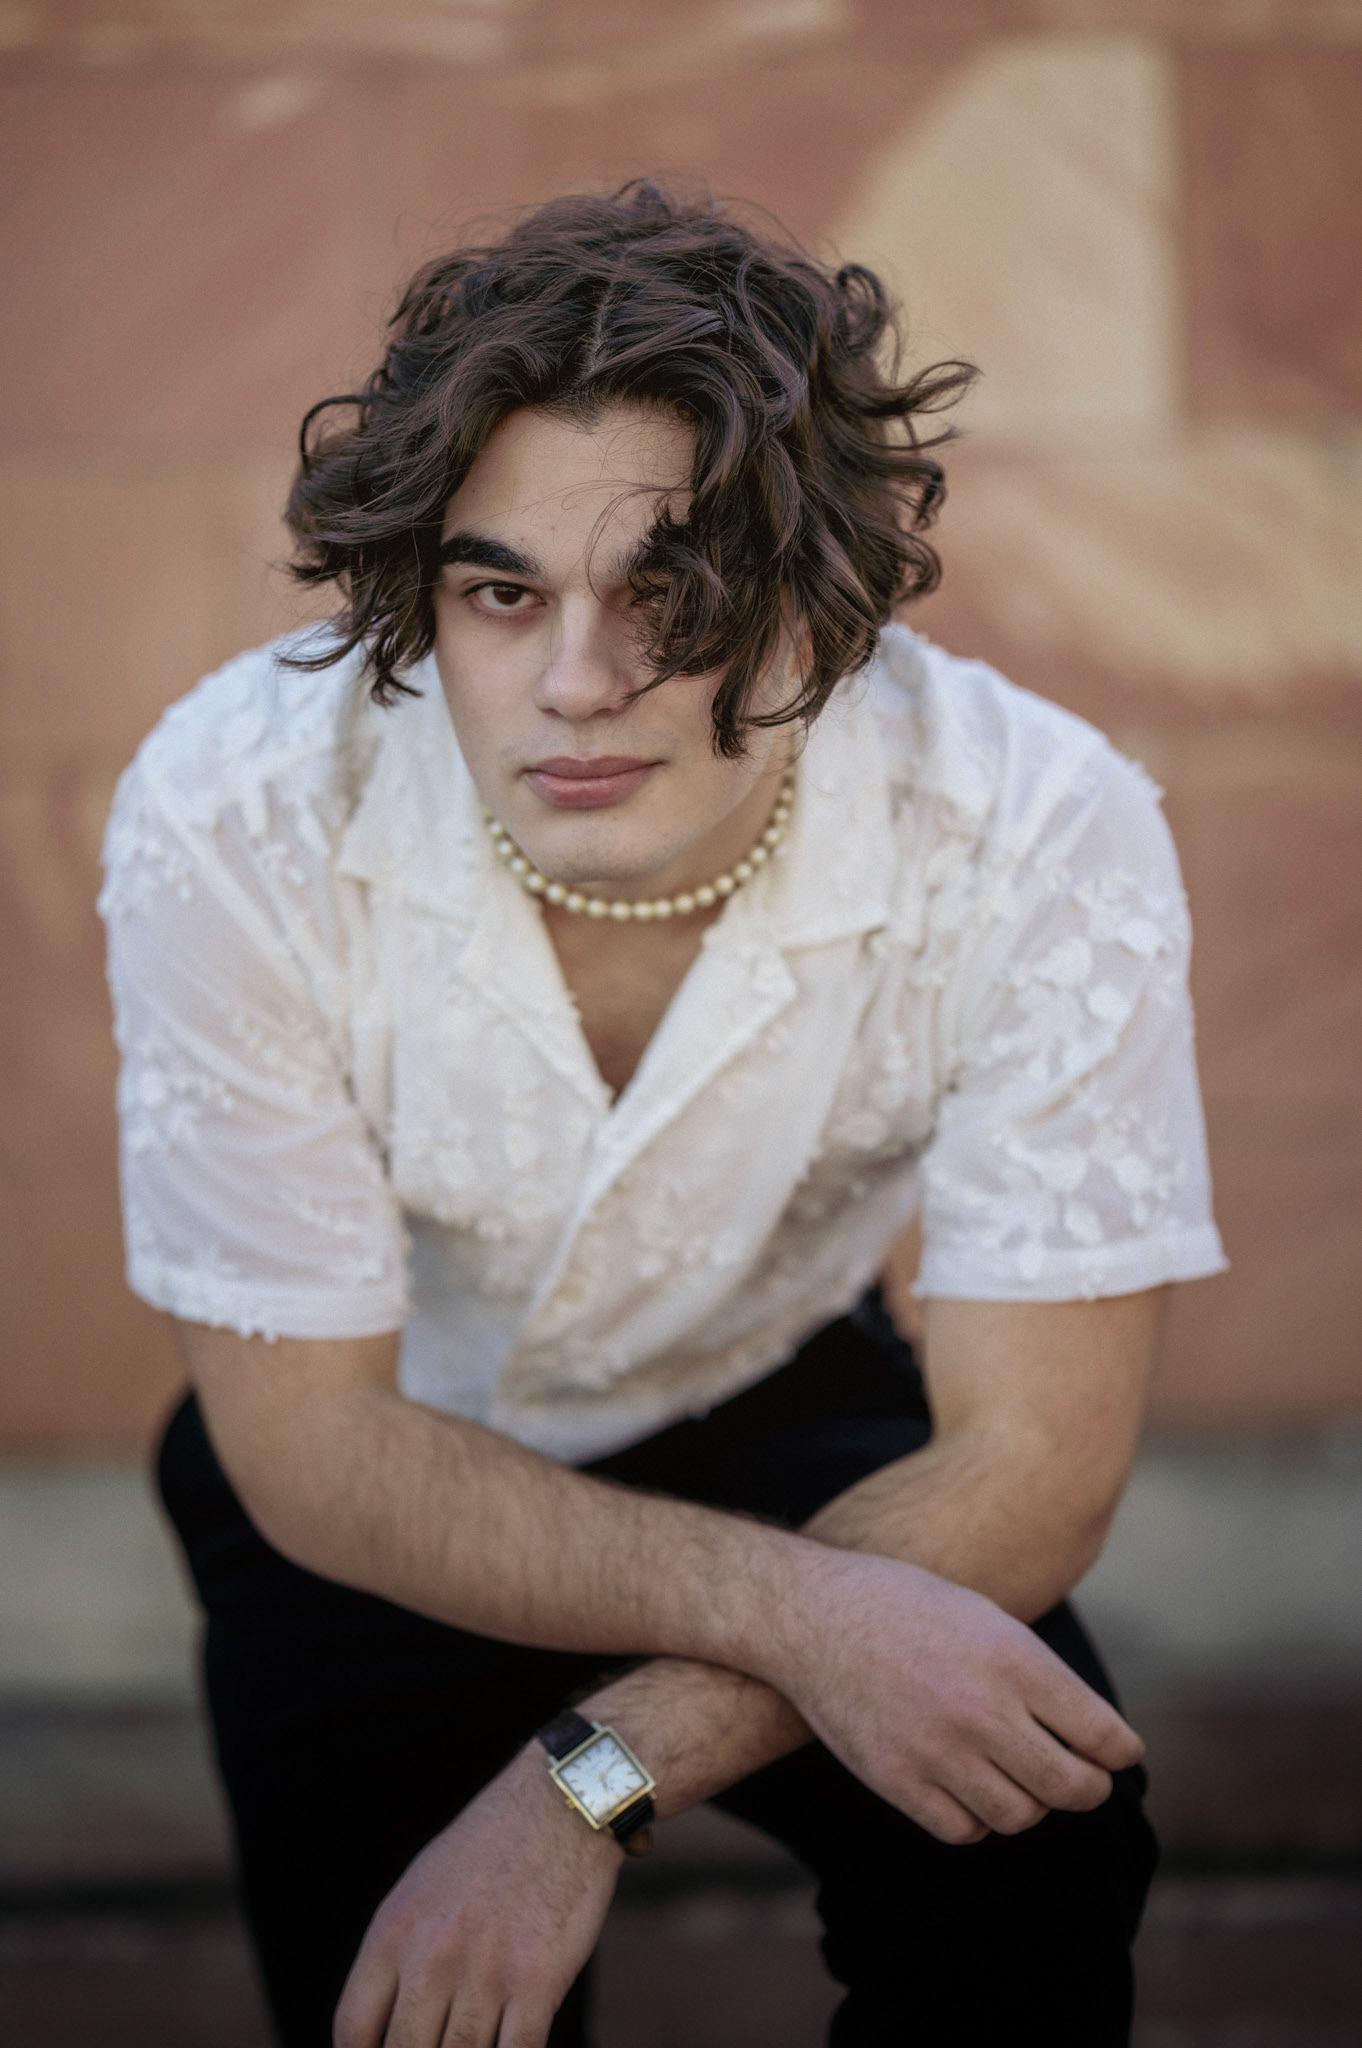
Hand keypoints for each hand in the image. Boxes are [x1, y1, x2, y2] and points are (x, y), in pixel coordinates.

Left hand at [333, 1744, 622, 2047]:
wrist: (561, 1802)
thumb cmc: (491, 1845)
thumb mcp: (422, 1886)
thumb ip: (399, 1951)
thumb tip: (386, 2015)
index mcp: (394, 1931)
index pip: (353, 2029)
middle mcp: (432, 1956)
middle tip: (437, 2043)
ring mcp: (485, 1972)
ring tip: (471, 2042)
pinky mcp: (538, 1981)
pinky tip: (510, 2044)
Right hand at [770, 1549, 1142, 1845]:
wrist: (816, 1615)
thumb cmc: (907, 1607)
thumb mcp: (984, 1617)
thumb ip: (1037, 1676)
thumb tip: (1091, 1738)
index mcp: (1013, 1658)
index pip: (1101, 1734)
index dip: (1120, 1751)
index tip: (1117, 1754)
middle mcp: (982, 1709)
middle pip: (1071, 1788)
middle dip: (1089, 1788)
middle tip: (1084, 1778)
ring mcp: (938, 1751)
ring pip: (1021, 1816)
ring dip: (1030, 1802)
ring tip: (1018, 1776)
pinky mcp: (898, 1781)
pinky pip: (964, 1830)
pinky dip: (977, 1817)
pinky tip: (970, 1787)